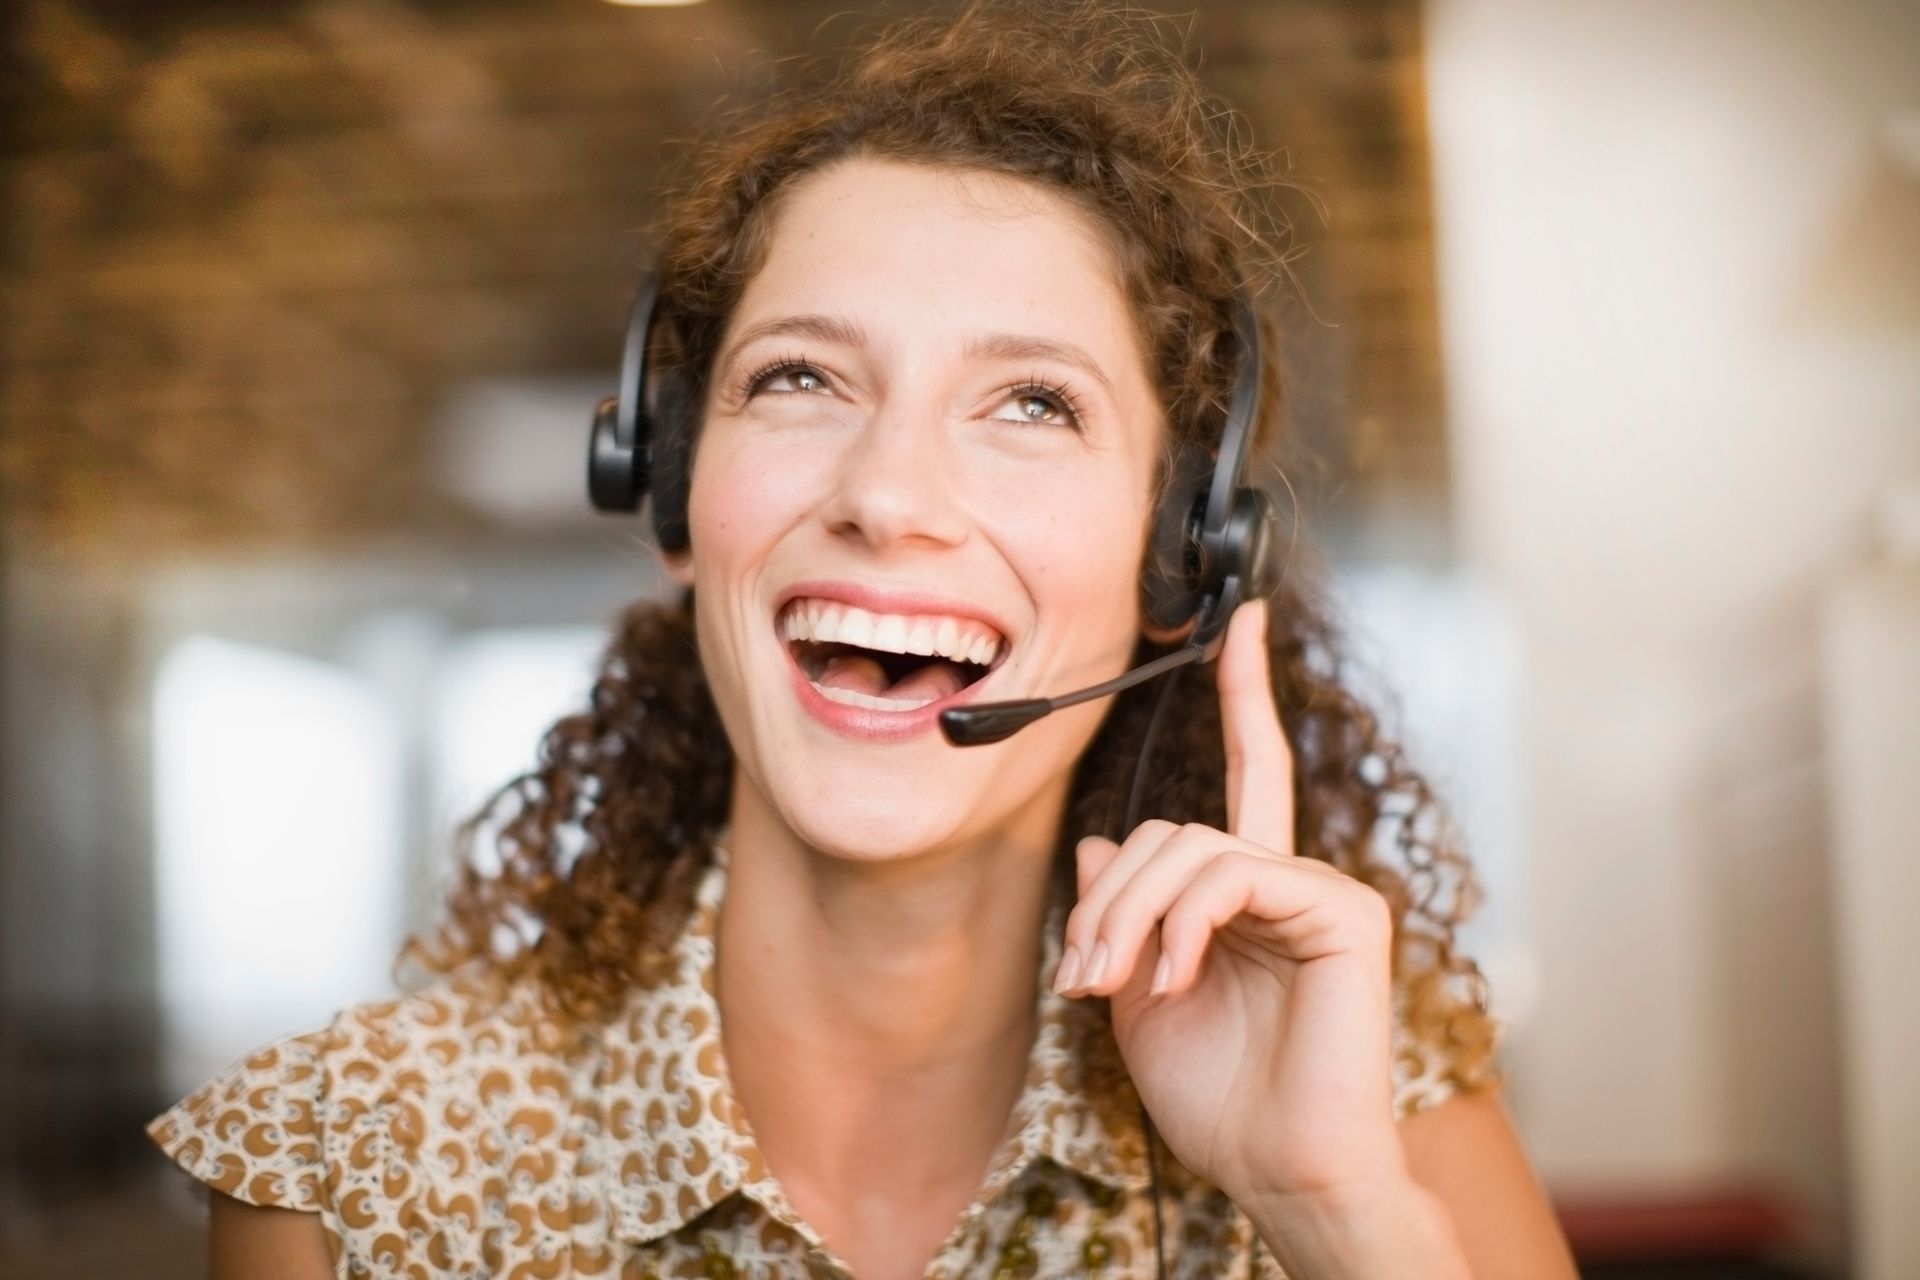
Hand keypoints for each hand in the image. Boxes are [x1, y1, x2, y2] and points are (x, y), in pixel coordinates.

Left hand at [1053, 598, 1407, 1205]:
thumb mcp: (1141, 997)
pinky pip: (1235, 874)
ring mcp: (1322, 892)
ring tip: (1113, 985)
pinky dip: (1185, 924)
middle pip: (1173, 831)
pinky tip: (1177, 978)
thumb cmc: (1218, 1098)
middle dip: (1109, 901)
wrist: (1279, 1170)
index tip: (1241, 625)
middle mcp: (1290, 881)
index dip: (1243, 698)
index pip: (1249, 777)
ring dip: (1131, 916)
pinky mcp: (1345, 912)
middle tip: (1082, 976)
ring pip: (1193, 848)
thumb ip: (1123, 917)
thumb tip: (1099, 846)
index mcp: (1250, 896)